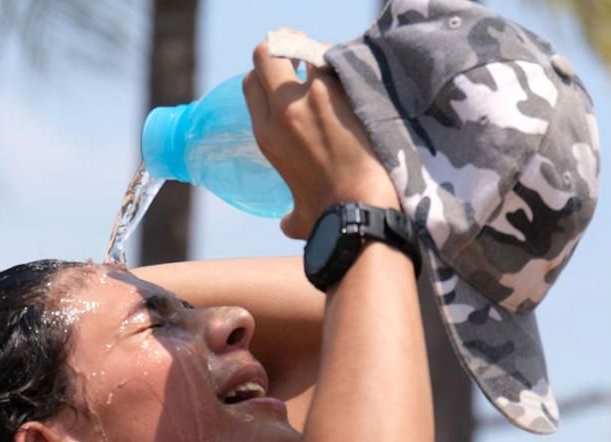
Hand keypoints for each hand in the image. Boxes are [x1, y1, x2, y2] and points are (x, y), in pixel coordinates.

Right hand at [242, 38, 399, 239]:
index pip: (251, 83)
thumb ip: (289, 216)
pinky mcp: (340, 92)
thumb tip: (288, 224)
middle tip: (304, 56)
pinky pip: (334, 58)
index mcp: (266, 135)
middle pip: (266, 55)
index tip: (285, 77)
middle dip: (283, 48)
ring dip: (314, 51)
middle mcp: (281, 111)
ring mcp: (310, 98)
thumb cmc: (330, 219)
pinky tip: (357, 73)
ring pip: (300, 47)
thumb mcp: (299, 217)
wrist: (360, 210)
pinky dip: (343, 60)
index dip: (266, 75)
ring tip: (333, 63)